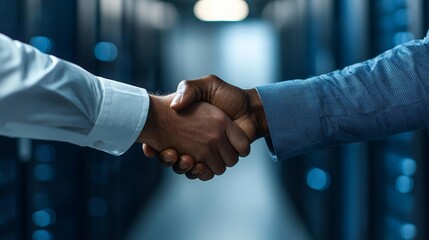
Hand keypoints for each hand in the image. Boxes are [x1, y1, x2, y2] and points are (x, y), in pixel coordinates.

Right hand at [143, 75, 268, 179]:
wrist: (250, 109)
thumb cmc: (229, 95)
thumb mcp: (207, 84)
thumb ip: (189, 89)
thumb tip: (174, 105)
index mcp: (188, 126)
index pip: (163, 141)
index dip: (155, 146)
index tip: (151, 145)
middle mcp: (194, 141)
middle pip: (174, 157)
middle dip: (169, 158)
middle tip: (169, 151)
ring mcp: (206, 152)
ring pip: (187, 167)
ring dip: (181, 165)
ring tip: (181, 156)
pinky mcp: (216, 161)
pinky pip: (202, 173)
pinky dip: (195, 172)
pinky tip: (192, 163)